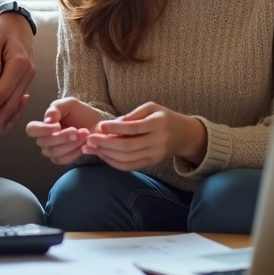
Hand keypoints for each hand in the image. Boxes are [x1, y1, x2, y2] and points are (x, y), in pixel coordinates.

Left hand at [0, 12, 35, 124]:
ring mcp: (30, 76)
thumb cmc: (5, 30)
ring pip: (17, 103)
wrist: (20, 22)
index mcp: (19, 65)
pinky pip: (19, 97)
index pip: (1, 93)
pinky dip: (10, 109)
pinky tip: (0, 116)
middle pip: (11, 103)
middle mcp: (28, 73)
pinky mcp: (28, 78)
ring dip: (4, 117)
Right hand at [24, 98, 106, 164]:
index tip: (58, 125)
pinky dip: (74, 152)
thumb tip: (48, 120)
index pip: (31, 129)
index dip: (42, 129)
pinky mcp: (61, 159)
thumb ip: (57, 108)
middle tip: (78, 130)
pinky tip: (84, 146)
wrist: (96, 125)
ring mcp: (52, 150)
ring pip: (54, 152)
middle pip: (44, 142)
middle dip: (62, 137)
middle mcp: (45, 138)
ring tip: (85, 135)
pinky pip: (62, 159)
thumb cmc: (81, 113)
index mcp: (44, 124)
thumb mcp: (70, 104)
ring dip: (71, 144)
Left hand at [84, 102, 206, 170]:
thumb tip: (113, 123)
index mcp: (159, 124)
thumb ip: (134, 114)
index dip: (115, 128)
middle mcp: (158, 141)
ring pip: (127, 158)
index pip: (134, 128)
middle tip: (89, 139)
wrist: (184, 135)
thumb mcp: (152, 108)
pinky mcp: (151, 164)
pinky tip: (102, 155)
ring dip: (106, 154)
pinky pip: (130, 166)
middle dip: (105, 144)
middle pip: (128, 146)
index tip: (100, 126)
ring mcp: (155, 155)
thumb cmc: (164, 117)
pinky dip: (113, 162)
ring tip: (90, 148)